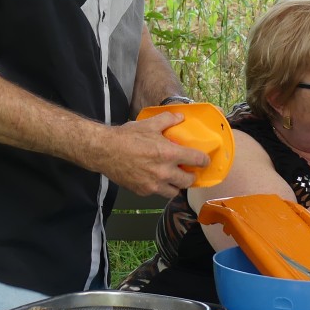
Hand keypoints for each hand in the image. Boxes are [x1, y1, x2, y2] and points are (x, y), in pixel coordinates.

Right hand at [93, 111, 210, 198]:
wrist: (104, 151)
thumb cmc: (126, 137)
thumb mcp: (149, 124)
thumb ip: (167, 120)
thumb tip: (180, 117)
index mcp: (168, 153)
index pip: (196, 160)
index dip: (204, 160)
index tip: (205, 160)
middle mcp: (163, 172)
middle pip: (188, 181)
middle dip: (191, 176)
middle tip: (189, 171)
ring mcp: (153, 185)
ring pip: (174, 191)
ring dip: (176, 185)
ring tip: (173, 177)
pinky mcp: (143, 191)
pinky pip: (157, 193)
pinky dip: (160, 187)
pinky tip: (155, 179)